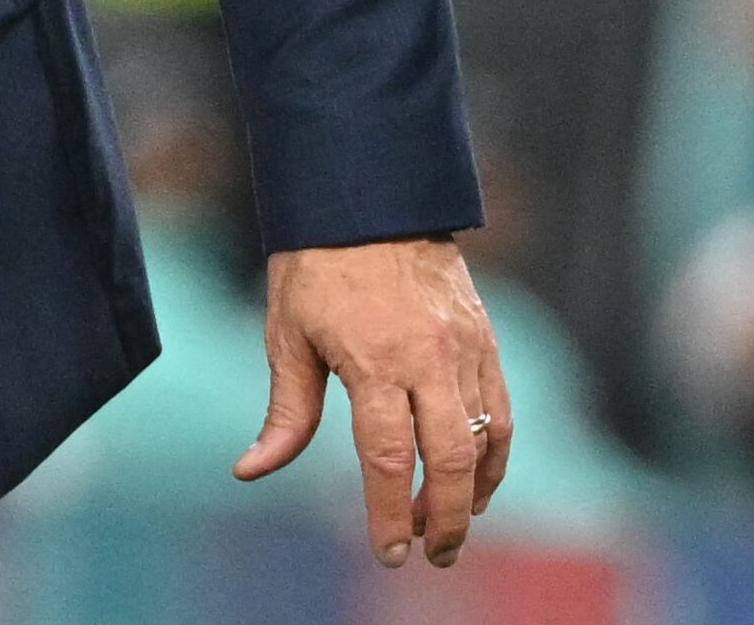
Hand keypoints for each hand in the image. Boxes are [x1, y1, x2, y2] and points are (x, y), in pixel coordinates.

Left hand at [235, 236, 512, 567]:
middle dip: (446, 519)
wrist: (370, 198)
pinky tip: (477, 481)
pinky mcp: (484, 341)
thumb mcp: (286, 335)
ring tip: (450, 526)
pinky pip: (502, 413)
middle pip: (451, 461)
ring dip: (474, 494)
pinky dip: (496, 456)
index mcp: (374, 361)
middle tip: (433, 554)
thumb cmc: (316, 266)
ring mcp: (465, 350)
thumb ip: (284, 413)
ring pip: (486, 442)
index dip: (391, 514)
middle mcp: (428, 360)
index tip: (389, 552)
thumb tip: (251, 470)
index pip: (390, 459)